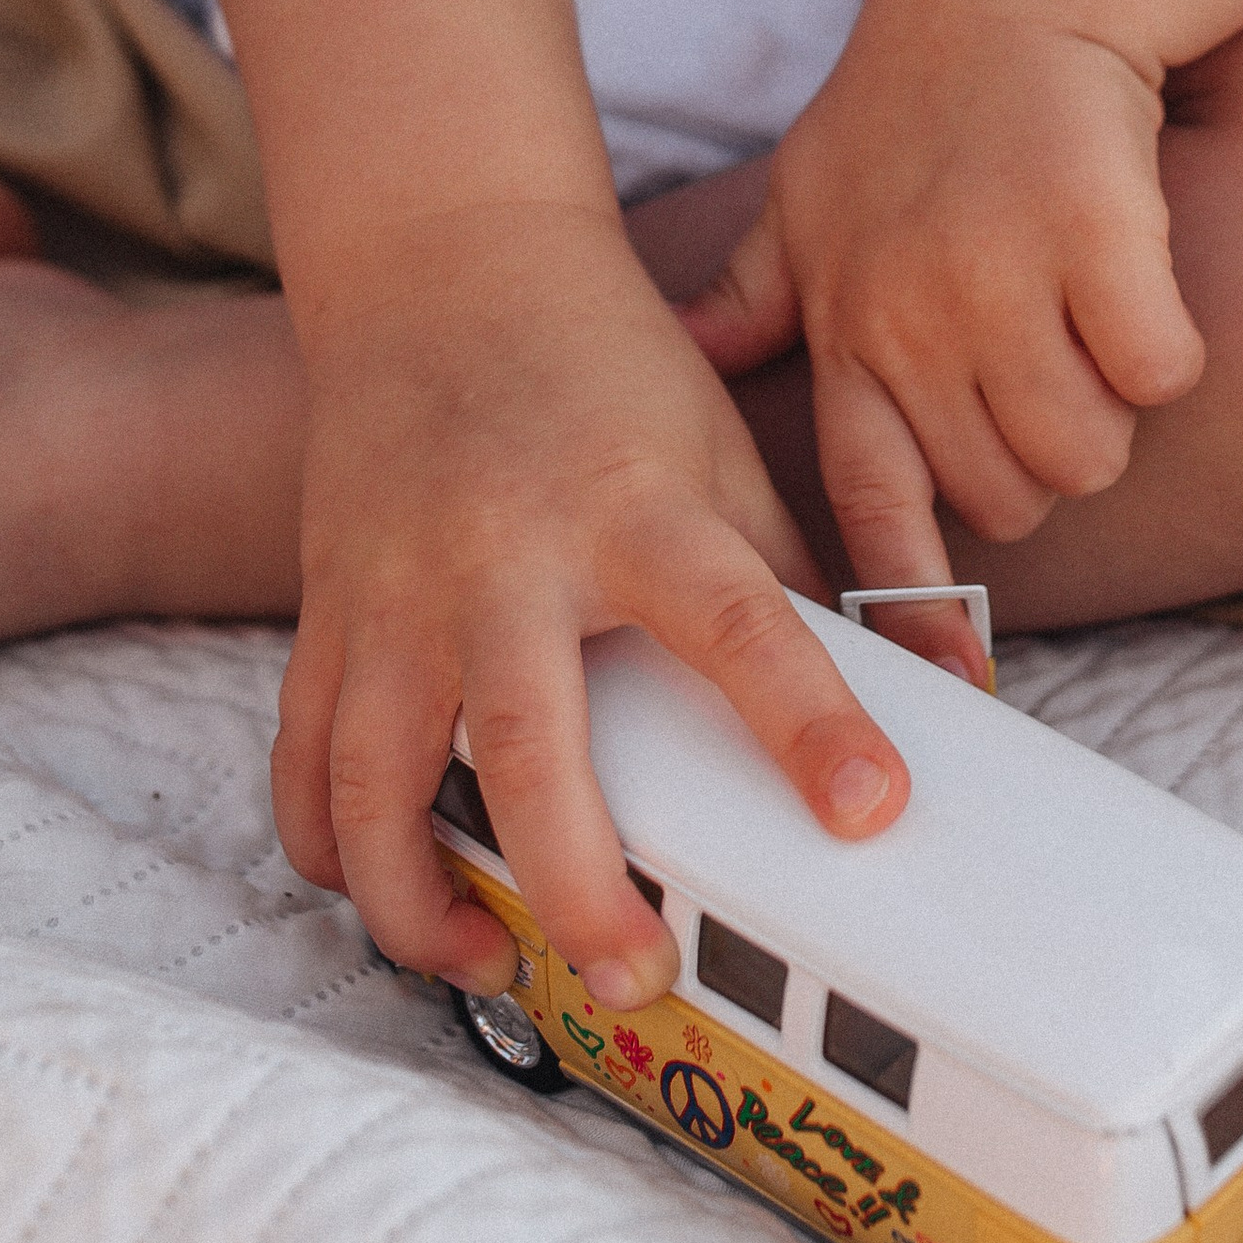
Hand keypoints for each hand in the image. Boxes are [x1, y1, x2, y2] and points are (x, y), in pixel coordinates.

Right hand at [270, 201, 909, 1004]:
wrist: (444, 263)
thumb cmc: (608, 369)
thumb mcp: (721, 449)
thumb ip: (799, 577)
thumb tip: (939, 695)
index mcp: (636, 507)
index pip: (738, 620)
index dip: (808, 720)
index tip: (870, 810)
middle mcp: (507, 556)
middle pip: (533, 747)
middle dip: (580, 886)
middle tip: (637, 980)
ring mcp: (397, 588)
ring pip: (377, 782)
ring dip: (424, 902)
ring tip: (496, 966)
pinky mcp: (328, 608)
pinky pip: (303, 760)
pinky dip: (332, 849)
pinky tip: (396, 894)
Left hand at [679, 0, 1205, 632]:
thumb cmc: (907, 102)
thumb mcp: (805, 198)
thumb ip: (752, 298)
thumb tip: (673, 362)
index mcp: (847, 329)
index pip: (872, 503)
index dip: (912, 605)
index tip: (956, 682)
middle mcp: (913, 319)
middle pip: (1012, 493)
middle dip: (1045, 459)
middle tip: (1048, 369)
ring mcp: (1001, 279)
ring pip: (1089, 447)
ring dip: (1110, 409)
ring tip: (1088, 322)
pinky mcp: (1097, 235)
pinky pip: (1158, 370)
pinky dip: (1165, 347)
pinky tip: (1138, 283)